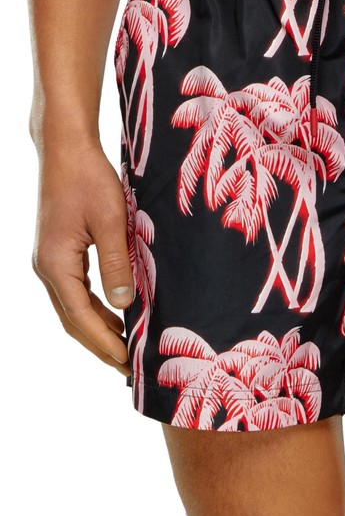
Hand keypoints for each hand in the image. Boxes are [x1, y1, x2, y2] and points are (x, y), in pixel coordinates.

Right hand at [32, 141, 133, 374]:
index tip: (126, 361)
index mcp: (55, 264)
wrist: (66, 149)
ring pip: (72, 307)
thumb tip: (123, 304)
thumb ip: (116, 262)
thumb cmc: (89, 178)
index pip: (81, 316)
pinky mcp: (57, 251)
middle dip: (100, 344)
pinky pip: (75, 290)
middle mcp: (46, 268)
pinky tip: (115, 311)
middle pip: (72, 319)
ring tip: (125, 345)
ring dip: (97, 327)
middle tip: (128, 367)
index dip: (105, 341)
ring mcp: (49, 260)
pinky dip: (94, 306)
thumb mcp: (110, 219)